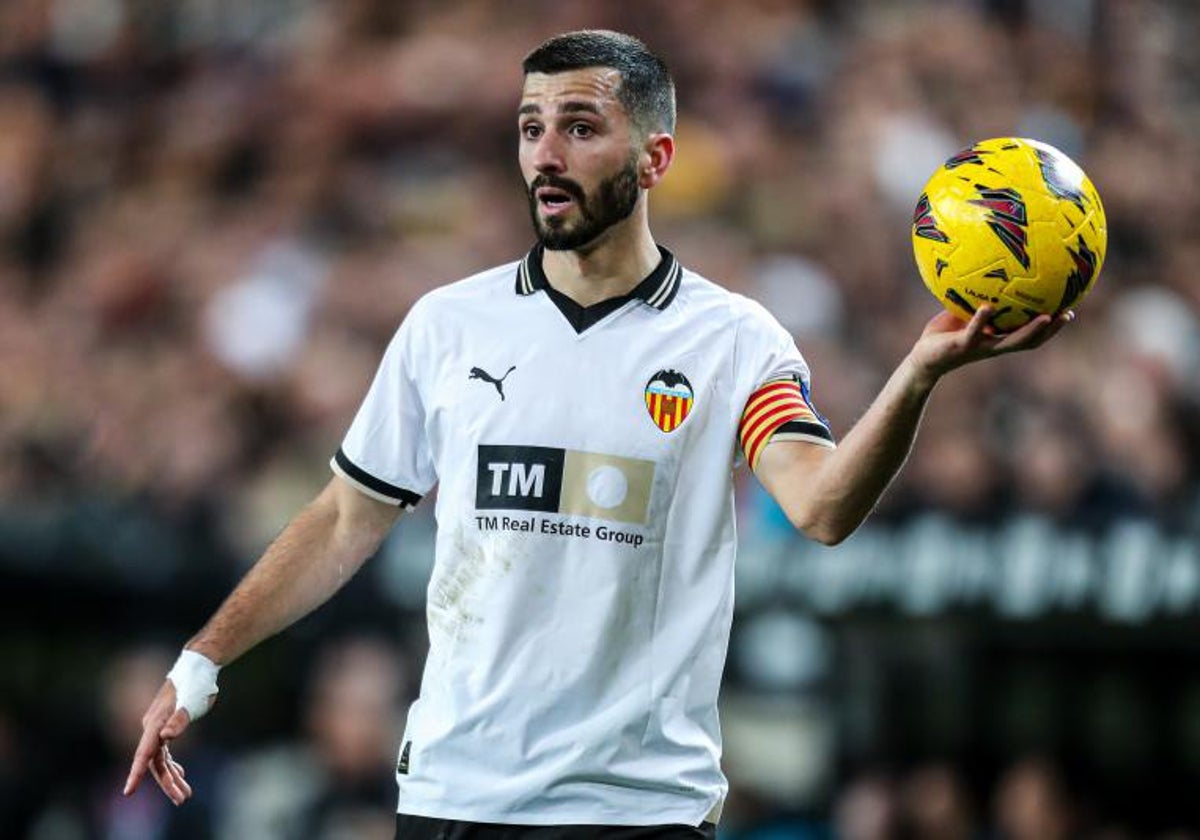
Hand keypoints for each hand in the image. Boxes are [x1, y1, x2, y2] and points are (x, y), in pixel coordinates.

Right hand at [123, 679, 196, 804]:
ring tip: (185, 794)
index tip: (128, 791)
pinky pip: (165, 752)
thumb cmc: (195, 684)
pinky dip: (172, 764)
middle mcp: (153, 728)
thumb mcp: (191, 702)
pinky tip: (180, 774)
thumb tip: (165, 737)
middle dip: (167, 783)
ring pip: (161, 760)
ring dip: (172, 777)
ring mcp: (158, 728)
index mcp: (155, 723)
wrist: (198, 667)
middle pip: (155, 762)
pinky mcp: (167, 727)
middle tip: (182, 799)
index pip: (144, 753)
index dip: (136, 773)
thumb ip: (179, 719)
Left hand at [908, 305, 1071, 383]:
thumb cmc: (944, 334)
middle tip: (1068, 314)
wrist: (923, 358)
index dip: (1051, 327)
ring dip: (1029, 331)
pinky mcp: (961, 346)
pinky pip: (974, 332)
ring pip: (1010, 342)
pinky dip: (981, 320)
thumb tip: (987, 270)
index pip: (1031, 334)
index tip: (1070, 310)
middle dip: (1051, 330)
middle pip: (1030, 341)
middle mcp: (994, 346)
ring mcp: (980, 347)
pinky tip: (988, 307)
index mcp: (998, 339)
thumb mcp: (963, 313)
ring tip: (1046, 317)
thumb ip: (975, 297)